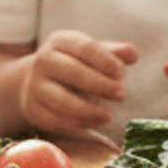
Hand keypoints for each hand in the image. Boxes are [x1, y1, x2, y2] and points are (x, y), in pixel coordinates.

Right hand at [14, 31, 140, 136]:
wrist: (38, 83)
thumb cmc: (75, 66)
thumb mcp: (92, 55)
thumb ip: (114, 54)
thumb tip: (132, 53)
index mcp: (60, 42)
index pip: (84, 47)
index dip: (105, 60)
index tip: (123, 72)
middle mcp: (43, 61)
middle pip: (72, 71)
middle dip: (100, 84)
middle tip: (122, 94)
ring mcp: (35, 86)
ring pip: (62, 101)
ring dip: (89, 110)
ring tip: (108, 115)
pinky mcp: (34, 110)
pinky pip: (56, 121)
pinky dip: (78, 125)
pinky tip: (93, 123)